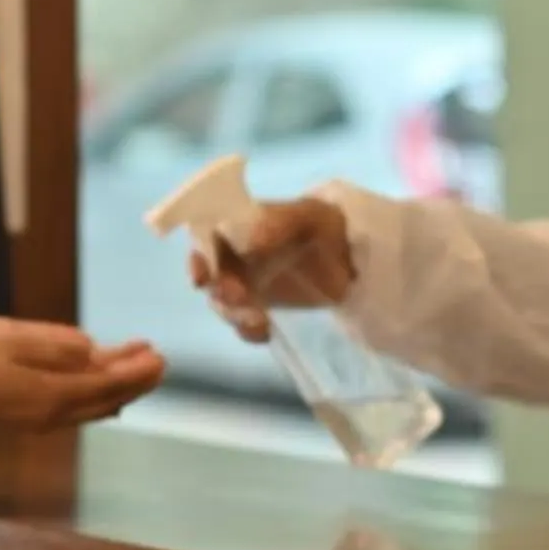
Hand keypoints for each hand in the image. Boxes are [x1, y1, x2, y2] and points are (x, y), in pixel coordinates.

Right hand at [0, 320, 163, 432]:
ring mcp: (38, 420)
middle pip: (106, 400)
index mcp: (53, 394)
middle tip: (159, 362)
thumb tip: (91, 350)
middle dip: (134, 382)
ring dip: (117, 390)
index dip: (136, 372)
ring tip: (138, 372)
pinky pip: (75, 411)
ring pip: (91, 408)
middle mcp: (53, 414)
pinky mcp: (25, 419)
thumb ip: (56, 345)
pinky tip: (101, 394)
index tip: (159, 357)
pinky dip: (96, 399)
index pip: (108, 384)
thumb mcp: (12, 338)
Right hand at [188, 198, 354, 342]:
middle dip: (220, 292)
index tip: (201, 279)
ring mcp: (244, 283)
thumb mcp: (309, 217)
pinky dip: (249, 331)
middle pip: (211, 277)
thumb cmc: (324, 226)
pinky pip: (243, 324)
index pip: (203, 241)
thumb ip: (280, 222)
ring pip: (224, 304)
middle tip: (241, 298)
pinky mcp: (258, 308)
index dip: (197, 259)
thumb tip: (251, 240)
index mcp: (237, 227)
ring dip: (234, 315)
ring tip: (260, 322)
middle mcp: (233, 256)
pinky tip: (266, 332)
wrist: (351, 256)